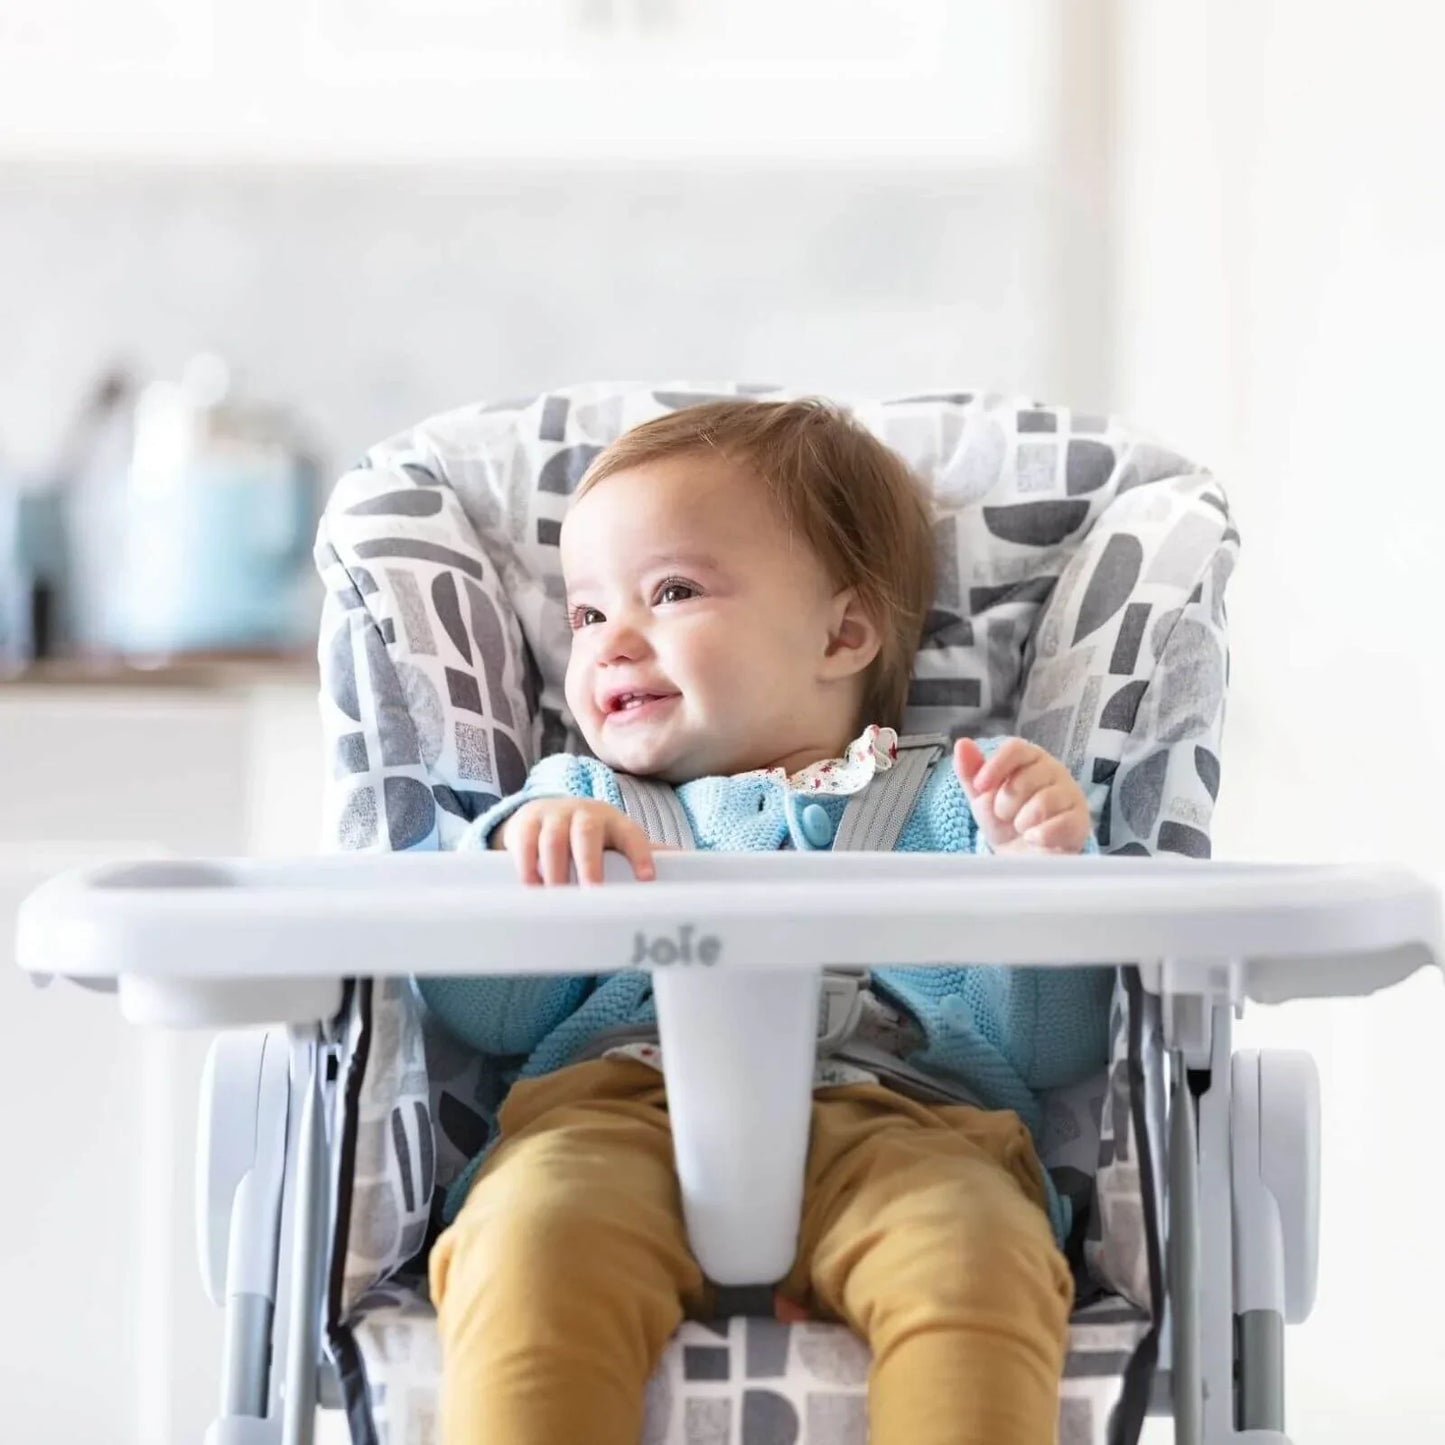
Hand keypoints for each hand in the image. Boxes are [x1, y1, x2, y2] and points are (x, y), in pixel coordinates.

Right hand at [492, 798, 657, 884]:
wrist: (545, 813)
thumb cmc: (592, 837)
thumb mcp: (617, 840)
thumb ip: (646, 854)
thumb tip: (689, 866)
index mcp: (615, 823)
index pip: (632, 835)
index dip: (640, 854)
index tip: (647, 879)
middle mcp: (585, 815)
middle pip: (587, 835)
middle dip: (589, 863)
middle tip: (591, 891)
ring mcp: (554, 816)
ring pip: (554, 839)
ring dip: (555, 868)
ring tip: (556, 896)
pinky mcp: (527, 822)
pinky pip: (526, 841)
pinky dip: (527, 864)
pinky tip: (531, 886)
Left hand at [953, 737, 1091, 854]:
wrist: (1024, 858)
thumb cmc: (1005, 821)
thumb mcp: (982, 798)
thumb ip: (971, 772)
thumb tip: (962, 743)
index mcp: (1030, 759)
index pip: (1016, 748)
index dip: (995, 766)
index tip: (980, 786)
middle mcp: (1054, 771)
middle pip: (1026, 777)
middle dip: (1005, 802)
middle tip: (1005, 815)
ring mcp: (1071, 795)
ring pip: (1043, 802)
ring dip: (1022, 821)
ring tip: (1021, 827)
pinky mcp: (1080, 821)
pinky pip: (1059, 824)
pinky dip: (1039, 836)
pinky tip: (1035, 839)